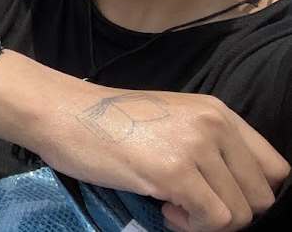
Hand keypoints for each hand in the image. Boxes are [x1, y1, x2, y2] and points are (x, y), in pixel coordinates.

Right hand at [36, 87, 287, 231]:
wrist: (60, 112)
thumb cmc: (106, 121)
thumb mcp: (170, 121)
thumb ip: (208, 146)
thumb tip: (236, 192)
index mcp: (217, 112)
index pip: (275, 168)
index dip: (254, 194)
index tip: (221, 199)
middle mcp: (214, 124)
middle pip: (262, 196)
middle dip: (231, 211)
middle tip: (191, 205)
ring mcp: (196, 147)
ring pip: (240, 213)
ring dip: (208, 222)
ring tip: (171, 205)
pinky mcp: (176, 171)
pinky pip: (213, 220)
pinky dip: (191, 226)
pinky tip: (164, 209)